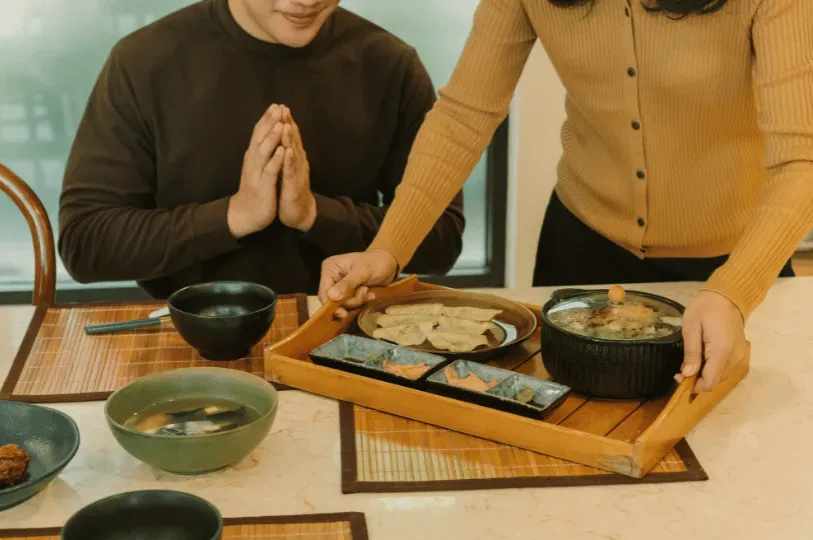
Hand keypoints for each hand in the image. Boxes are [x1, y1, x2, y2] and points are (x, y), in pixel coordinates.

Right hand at [228, 104, 285, 237]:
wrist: (246, 214)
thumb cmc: (255, 188)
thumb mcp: (257, 167)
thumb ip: (261, 151)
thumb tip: (265, 134)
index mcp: (253, 156)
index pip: (259, 133)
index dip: (267, 119)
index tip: (276, 104)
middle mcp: (253, 162)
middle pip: (260, 138)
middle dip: (270, 122)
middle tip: (278, 107)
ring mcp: (257, 174)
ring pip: (264, 152)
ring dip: (272, 138)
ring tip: (280, 124)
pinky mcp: (263, 186)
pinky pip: (270, 171)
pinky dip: (275, 160)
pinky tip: (282, 151)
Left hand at [278, 108, 316, 231]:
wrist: (299, 213)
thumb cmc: (290, 190)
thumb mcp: (286, 168)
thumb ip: (285, 153)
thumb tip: (282, 137)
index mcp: (293, 158)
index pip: (289, 137)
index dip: (285, 121)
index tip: (279, 106)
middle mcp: (298, 163)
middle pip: (293, 140)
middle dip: (288, 124)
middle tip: (284, 108)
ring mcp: (297, 174)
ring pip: (293, 154)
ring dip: (290, 140)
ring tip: (285, 126)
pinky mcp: (294, 187)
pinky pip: (292, 173)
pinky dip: (290, 161)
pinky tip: (288, 152)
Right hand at [318, 249, 398, 317]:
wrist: (388, 264)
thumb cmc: (375, 263)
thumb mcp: (362, 272)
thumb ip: (347, 284)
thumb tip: (332, 297)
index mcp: (330, 268)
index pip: (324, 292)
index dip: (331, 305)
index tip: (342, 313)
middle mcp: (332, 278)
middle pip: (332, 300)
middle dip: (349, 301)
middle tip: (363, 292)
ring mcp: (340, 286)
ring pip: (342, 304)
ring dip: (357, 301)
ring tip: (367, 290)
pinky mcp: (348, 293)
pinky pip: (350, 304)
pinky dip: (360, 302)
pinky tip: (369, 295)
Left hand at [676, 290, 746, 393]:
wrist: (728, 297)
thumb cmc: (705, 308)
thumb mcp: (691, 327)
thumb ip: (691, 352)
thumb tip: (688, 374)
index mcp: (721, 351)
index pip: (710, 381)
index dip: (694, 386)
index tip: (679, 378)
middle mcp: (734, 358)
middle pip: (715, 381)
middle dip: (697, 381)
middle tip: (680, 371)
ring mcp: (740, 356)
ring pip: (720, 377)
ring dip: (704, 375)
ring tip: (690, 364)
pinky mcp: (740, 354)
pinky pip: (726, 369)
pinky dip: (713, 369)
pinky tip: (702, 360)